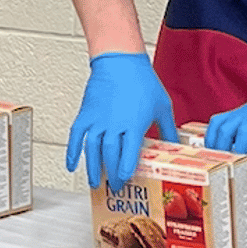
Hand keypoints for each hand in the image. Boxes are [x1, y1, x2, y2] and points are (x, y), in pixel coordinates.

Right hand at [65, 52, 176, 192]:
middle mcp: (114, 124)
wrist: (121, 60)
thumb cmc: (142, 81)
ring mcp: (97, 120)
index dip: (126, 171)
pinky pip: (75, 137)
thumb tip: (175, 146)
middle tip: (113, 186)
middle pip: (109, 156)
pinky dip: (72, 152)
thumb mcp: (162, 106)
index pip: (129, 155)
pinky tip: (71, 165)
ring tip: (94, 182)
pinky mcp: (86, 114)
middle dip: (111, 174)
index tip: (126, 181)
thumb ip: (168, 129)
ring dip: (92, 168)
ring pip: (91, 151)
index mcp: (134, 124)